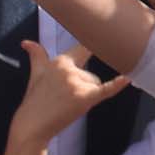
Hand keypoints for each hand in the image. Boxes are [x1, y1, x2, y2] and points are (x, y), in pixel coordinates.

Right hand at [10, 40, 127, 143]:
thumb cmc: (35, 100)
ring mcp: (76, 82)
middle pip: (91, 75)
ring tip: (67, 104)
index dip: (95, 44)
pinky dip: (118, 85)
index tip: (107, 29)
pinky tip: (129, 78)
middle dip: (83, 87)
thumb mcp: (35, 74)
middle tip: (63, 98)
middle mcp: (69, 69)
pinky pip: (106, 89)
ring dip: (86, 95)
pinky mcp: (84, 97)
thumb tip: (26, 42)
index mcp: (60, 61)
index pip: (84, 49)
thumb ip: (36, 55)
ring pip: (95, 85)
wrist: (31, 125)